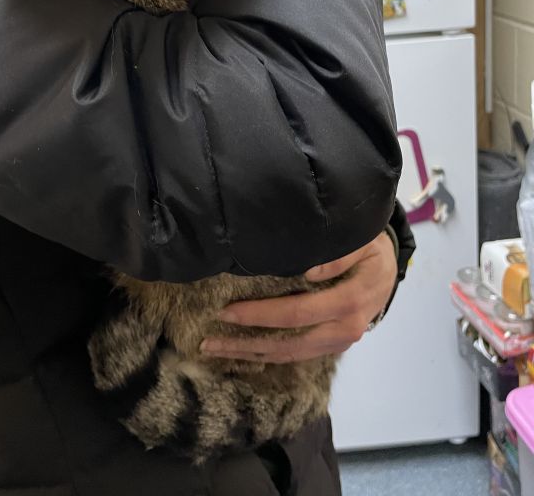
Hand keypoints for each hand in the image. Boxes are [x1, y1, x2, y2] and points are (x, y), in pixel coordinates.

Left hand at [200, 232, 397, 364]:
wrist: (390, 270)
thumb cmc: (372, 249)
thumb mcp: (362, 242)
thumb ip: (338, 254)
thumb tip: (307, 271)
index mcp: (350, 302)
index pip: (297, 313)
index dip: (261, 314)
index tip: (227, 310)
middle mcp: (344, 329)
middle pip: (288, 342)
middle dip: (246, 342)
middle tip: (209, 339)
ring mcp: (338, 342)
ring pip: (290, 354)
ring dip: (251, 354)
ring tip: (216, 349)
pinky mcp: (331, 346)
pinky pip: (297, 355)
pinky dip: (268, 356)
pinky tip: (244, 354)